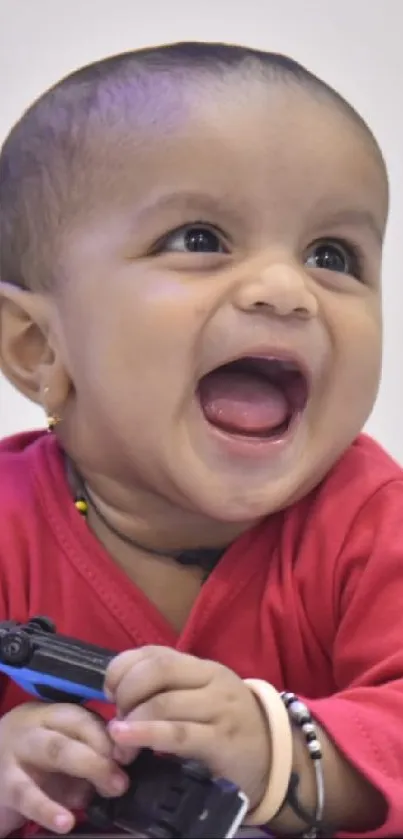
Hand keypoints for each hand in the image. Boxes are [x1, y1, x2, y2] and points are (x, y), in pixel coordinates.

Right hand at [0, 701, 128, 835]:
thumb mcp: (57, 759)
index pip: (86, 716)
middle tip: (123, 779)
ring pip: (57, 749)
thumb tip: (120, 773)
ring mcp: (17, 750)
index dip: (111, 736)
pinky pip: (27, 794)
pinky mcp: (3, 783)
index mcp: (52, 715)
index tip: (131, 756)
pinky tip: (66, 821)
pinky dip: (48, 809)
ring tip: (111, 789)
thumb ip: (85, 759)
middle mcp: (35, 725)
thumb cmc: (28, 767)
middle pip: (76, 726)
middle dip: (106, 750)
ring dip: (90, 766)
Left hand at [105, 646, 270, 810]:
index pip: (154, 652)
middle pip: (157, 670)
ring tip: (118, 740)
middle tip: (115, 719)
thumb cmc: (227, 726)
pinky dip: (147, 735)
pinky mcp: (222, 741)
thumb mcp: (200, 698)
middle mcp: (212, 680)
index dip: (122, 668)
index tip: (109, 692)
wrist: (277, 757)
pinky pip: (179, 734)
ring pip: (164, 702)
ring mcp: (219, 709)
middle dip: (126, 692)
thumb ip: (166, 689)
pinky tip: (128, 741)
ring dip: (132, 720)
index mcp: (201, 666)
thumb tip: (118, 694)